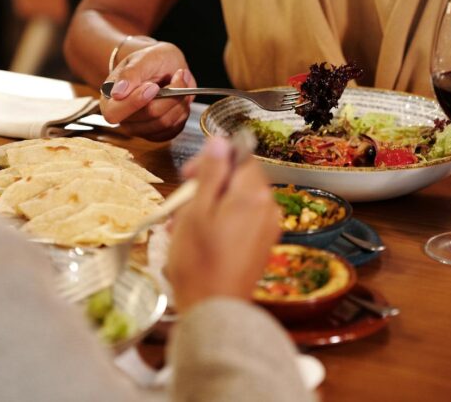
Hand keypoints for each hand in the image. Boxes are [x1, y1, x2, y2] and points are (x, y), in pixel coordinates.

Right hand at [100, 42, 196, 141]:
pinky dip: (182, 111)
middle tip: (178, 75)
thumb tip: (117, 93)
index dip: (136, 102)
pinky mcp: (158, 134)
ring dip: (179, 101)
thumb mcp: (141, 58)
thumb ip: (129, 74)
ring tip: (180, 83)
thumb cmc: (150, 61)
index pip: (115, 113)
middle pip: (149, 116)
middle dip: (169, 95)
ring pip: (165, 122)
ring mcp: (141, 129)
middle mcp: (124, 120)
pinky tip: (180, 97)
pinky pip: (175, 129)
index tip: (153, 86)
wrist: (164, 66)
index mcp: (110, 101)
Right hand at [167, 137, 280, 311]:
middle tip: (181, 205)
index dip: (213, 161)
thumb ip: (211, 173)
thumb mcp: (196, 210)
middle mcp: (269, 208)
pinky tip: (199, 238)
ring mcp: (268, 228)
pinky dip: (221, 221)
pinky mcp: (263, 245)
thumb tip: (220, 141)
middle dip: (208, 186)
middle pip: (239, 179)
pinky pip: (242, 220)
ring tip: (183, 226)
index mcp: (254, 194)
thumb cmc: (199, 261)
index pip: (240, 156)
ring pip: (238, 201)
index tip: (188, 175)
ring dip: (210, 205)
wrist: (214, 309)